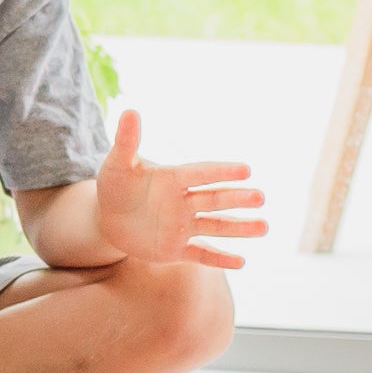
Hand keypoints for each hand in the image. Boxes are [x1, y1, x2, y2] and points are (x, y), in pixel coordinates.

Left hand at [89, 109, 265, 268]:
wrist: (107, 219)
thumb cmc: (115, 187)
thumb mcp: (116, 164)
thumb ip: (126, 141)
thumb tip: (129, 110)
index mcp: (173, 179)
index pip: (201, 174)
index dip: (221, 171)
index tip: (246, 170)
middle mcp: (183, 202)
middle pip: (214, 199)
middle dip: (236, 199)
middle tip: (260, 197)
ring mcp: (182, 227)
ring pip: (215, 226)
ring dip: (238, 227)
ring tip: (264, 226)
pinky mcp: (175, 250)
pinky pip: (200, 254)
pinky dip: (219, 259)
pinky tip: (241, 261)